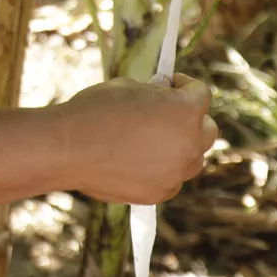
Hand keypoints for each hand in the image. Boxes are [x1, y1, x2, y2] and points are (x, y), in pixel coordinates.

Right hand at [52, 75, 215, 204]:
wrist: (68, 148)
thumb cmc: (95, 110)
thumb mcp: (128, 87)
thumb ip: (154, 93)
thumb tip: (163, 95)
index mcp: (185, 112)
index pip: (202, 93)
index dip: (185, 84)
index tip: (170, 84)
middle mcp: (189, 144)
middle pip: (208, 130)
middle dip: (191, 119)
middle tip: (167, 113)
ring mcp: (176, 173)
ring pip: (193, 158)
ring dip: (181, 146)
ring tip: (151, 139)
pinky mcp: (160, 193)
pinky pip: (172, 179)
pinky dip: (162, 169)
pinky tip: (135, 160)